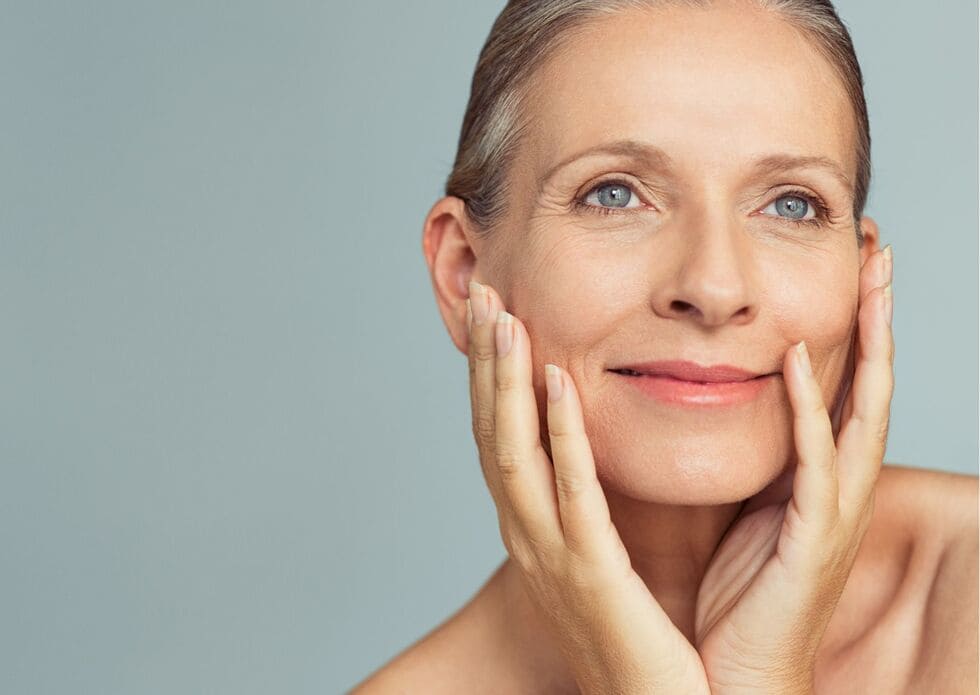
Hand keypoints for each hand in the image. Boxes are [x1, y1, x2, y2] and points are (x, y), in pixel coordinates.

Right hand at [466, 280, 710, 694]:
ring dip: (506, 382)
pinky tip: (557, 382)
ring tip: (505, 318)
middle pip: (491, 433)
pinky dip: (561, 434)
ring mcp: (550, 553)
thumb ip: (585, 503)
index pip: (498, 437)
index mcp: (530, 528)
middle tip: (483, 294)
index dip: (488, 377)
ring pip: (515, 452)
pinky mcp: (590, 572)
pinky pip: (573, 491)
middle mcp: (525, 534)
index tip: (493, 317)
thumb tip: (585, 451)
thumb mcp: (595, 557)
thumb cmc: (632, 634)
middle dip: (485, 363)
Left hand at [693, 246, 894, 694]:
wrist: (739, 674)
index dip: (854, 325)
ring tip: (868, 278)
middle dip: (877, 314)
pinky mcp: (812, 536)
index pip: (845, 384)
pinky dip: (808, 410)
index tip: (849, 265)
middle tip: (878, 247)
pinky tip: (792, 362)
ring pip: (863, 411)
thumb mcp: (751, 510)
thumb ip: (756, 459)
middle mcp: (840, 486)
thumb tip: (731, 407)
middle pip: (872, 383)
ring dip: (867, 343)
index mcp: (822, 478)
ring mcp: (834, 511)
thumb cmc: (742, 596)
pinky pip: (814, 463)